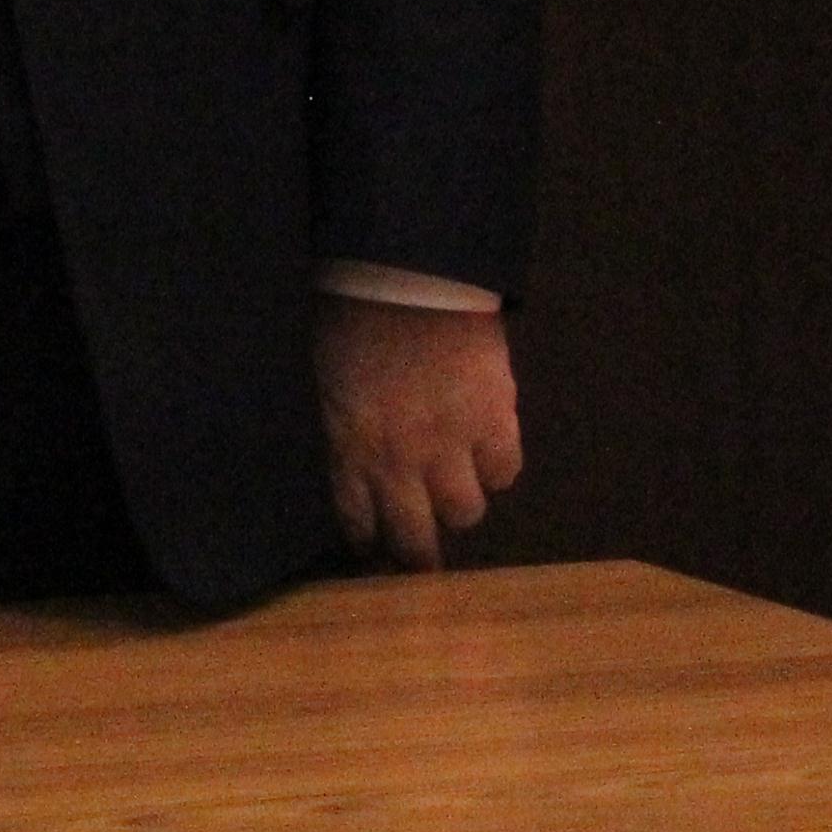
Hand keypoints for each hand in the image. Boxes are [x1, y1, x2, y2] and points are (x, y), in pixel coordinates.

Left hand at [318, 294, 521, 567]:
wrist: (406, 275)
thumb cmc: (350, 317)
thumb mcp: (327, 381)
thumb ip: (343, 427)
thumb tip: (351, 457)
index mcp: (348, 447)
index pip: (357, 521)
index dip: (368, 541)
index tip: (372, 548)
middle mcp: (399, 461)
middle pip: (415, 539)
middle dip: (417, 556)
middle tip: (421, 555)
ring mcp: (451, 445)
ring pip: (464, 513)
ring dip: (458, 505)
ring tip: (453, 486)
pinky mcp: (497, 422)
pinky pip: (504, 472)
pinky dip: (497, 467)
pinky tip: (487, 451)